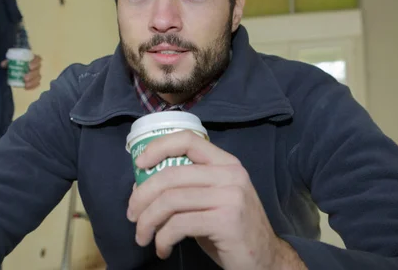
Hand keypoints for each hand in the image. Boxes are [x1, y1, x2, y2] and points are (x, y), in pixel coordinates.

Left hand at [0, 54, 41, 89]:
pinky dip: (32, 86)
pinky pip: (36, 84)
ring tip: (25, 84)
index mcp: (32, 59)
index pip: (37, 59)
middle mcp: (36, 66)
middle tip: (25, 77)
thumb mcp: (11, 61)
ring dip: (32, 81)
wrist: (15, 68)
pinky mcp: (34, 80)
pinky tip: (26, 87)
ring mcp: (36, 74)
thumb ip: (7, 62)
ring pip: (38, 77)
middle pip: (38, 69)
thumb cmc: (15, 62)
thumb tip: (3, 64)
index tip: (29, 66)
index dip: (35, 62)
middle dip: (32, 74)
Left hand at [127, 131, 306, 269]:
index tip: (139, 163)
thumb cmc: (230, 229)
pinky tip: (162, 248)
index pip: (188, 140)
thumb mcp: (210, 200)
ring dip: (148, 221)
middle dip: (142, 196)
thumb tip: (140, 184)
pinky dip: (163, 238)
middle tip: (132, 214)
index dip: (159, 147)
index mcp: (226, 163)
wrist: (266, 260)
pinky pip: (179, 225)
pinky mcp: (227, 221)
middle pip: (171, 175)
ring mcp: (231, 196)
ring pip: (171, 201)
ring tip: (142, 236)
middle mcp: (231, 174)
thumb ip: (184, 187)